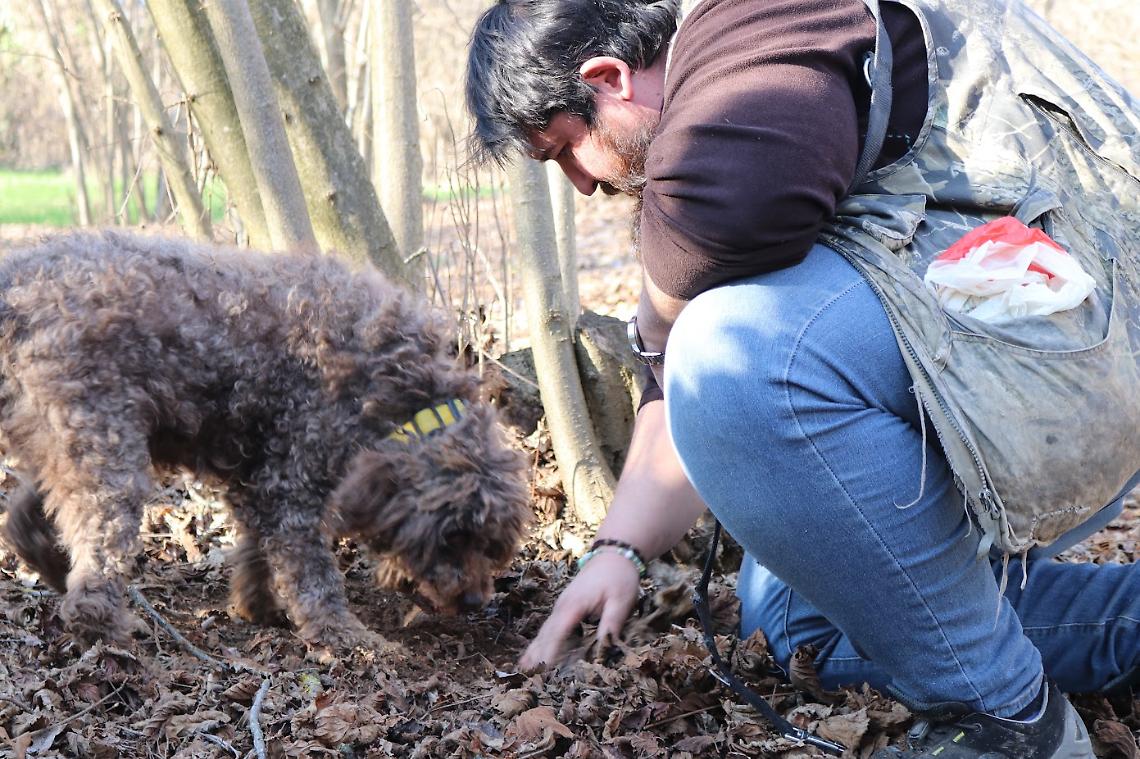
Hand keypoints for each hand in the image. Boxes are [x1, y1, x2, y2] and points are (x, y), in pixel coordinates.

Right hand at [519, 551, 641, 670]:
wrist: (614, 554)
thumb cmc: (619, 577)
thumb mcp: (621, 601)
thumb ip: (611, 624)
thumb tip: (605, 649)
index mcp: (573, 606)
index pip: (557, 634)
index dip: (549, 654)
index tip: (542, 673)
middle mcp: (561, 607)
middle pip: (546, 635)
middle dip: (538, 658)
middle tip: (530, 681)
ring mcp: (560, 606)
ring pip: (544, 632)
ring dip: (534, 652)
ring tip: (524, 672)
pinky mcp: (564, 608)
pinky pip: (548, 629)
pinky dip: (539, 643)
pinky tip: (530, 656)